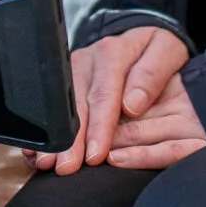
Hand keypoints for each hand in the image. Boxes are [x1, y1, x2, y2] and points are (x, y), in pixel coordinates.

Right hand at [28, 24, 188, 175]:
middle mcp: (88, 61)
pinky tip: (37, 152)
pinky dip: (45, 133)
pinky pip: (53, 109)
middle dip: (71, 140)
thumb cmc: (157, 50)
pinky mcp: (65, 82)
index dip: (98, 127)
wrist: (142, 38)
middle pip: (77, 104)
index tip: (96, 155)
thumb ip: (153, 74)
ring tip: (48, 163)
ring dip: (54, 139)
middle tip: (67, 167)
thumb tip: (133, 105)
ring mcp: (73, 72)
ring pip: (61, 109)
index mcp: (113, 53)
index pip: (104, 94)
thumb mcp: (168, 50)